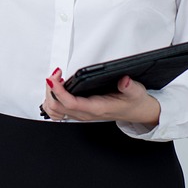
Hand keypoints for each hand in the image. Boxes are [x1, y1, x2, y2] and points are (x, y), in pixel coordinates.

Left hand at [40, 68, 160, 125]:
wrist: (137, 112)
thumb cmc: (134, 102)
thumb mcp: (136, 92)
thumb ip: (129, 86)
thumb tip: (124, 80)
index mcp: (97, 108)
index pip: (71, 103)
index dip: (59, 91)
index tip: (54, 78)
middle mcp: (86, 114)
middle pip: (57, 106)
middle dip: (51, 89)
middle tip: (57, 73)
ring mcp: (81, 114)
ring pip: (55, 111)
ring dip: (49, 95)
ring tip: (55, 80)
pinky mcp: (79, 112)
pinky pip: (58, 111)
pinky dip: (52, 100)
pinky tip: (56, 89)